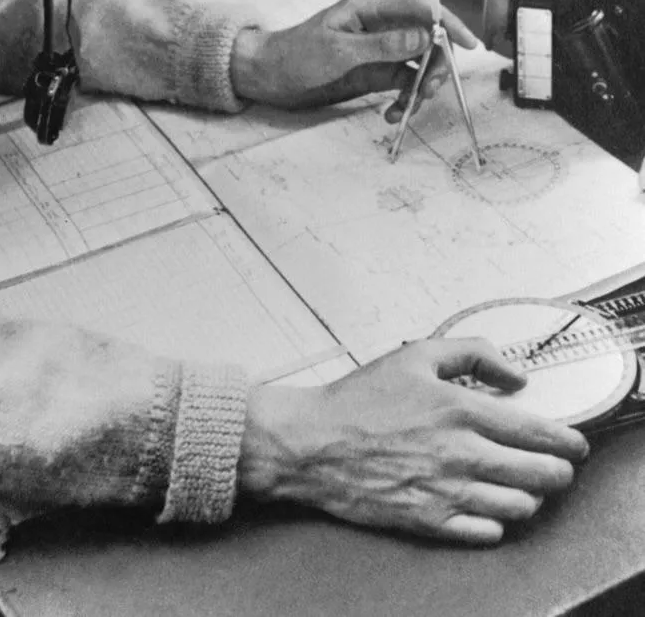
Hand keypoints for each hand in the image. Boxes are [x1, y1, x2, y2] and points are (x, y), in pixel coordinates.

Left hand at [230, 0, 478, 118]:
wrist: (270, 77)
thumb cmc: (296, 54)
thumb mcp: (339, 50)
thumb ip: (383, 45)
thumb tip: (425, 36)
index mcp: (369, 7)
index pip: (420, 7)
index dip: (448, 22)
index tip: (468, 45)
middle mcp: (380, 25)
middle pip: (427, 39)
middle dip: (435, 66)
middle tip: (427, 91)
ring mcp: (380, 50)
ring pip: (419, 65)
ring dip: (420, 88)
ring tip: (405, 109)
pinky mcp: (376, 72)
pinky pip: (404, 84)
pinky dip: (405, 100)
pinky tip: (392, 114)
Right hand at [238, 339, 587, 544]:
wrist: (312, 442)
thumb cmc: (357, 400)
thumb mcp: (415, 354)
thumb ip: (472, 353)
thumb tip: (514, 373)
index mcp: (460, 410)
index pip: (539, 433)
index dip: (567, 440)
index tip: (573, 441)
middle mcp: (460, 455)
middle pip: (541, 475)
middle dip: (557, 470)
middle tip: (554, 464)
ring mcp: (447, 492)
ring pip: (520, 507)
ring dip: (530, 495)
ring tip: (520, 483)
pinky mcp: (431, 521)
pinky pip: (488, 532)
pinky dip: (497, 521)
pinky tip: (487, 504)